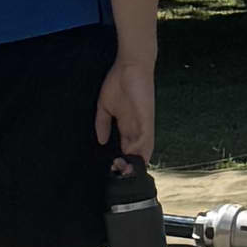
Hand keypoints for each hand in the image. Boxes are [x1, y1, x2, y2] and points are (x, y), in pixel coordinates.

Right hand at [95, 54, 156, 168]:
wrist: (130, 65)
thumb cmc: (118, 82)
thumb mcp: (104, 106)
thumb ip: (102, 123)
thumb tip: (100, 140)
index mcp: (126, 125)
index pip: (125, 148)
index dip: (121, 160)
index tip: (114, 172)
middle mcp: (136, 127)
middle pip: (135, 153)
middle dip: (129, 166)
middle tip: (122, 181)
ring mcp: (142, 124)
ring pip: (143, 150)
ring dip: (136, 162)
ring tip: (129, 176)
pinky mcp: (147, 118)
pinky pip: (147, 139)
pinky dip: (143, 151)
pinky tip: (138, 161)